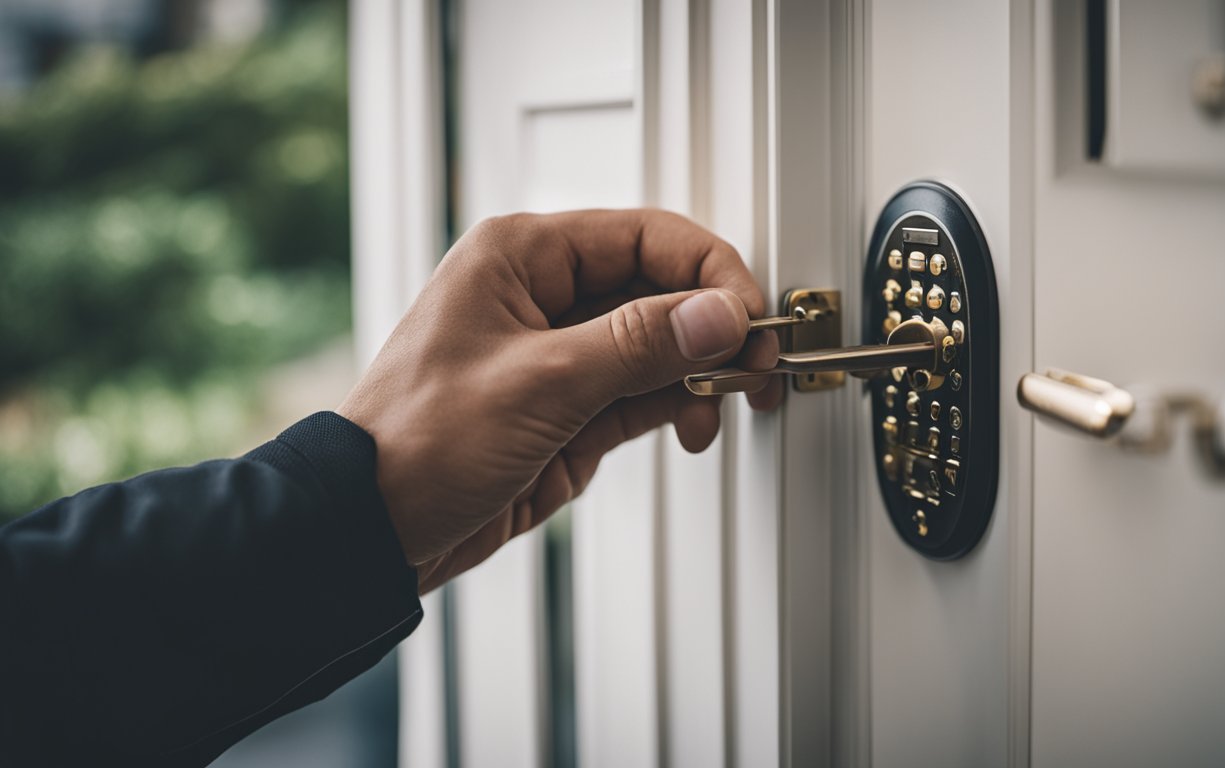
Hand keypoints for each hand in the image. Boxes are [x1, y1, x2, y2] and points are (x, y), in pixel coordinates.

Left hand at [337, 209, 780, 593]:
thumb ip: (639, 344)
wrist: (374, 528)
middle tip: (753, 367)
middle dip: (712, 327)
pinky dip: (677, 405)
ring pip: (660, 344)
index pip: (646, 236)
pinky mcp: (571, 407)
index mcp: (523, 255)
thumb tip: (718, 314)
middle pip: (661, 288)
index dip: (709, 272)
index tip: (749, 317)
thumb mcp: (541, 383)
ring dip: (699, 373)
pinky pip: (644, 391)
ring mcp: (562, 353)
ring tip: (717, 407)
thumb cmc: (419, 441)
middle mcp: (545, 294)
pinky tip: (692, 425)